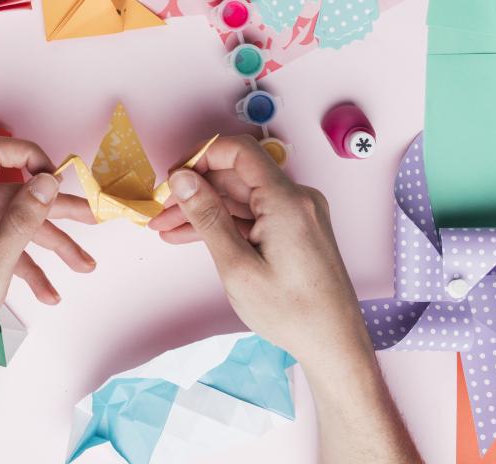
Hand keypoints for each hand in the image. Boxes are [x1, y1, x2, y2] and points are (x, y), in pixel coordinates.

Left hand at [0, 135, 95, 375]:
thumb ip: (22, 220)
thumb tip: (46, 181)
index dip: (29, 155)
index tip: (57, 176)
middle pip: (14, 193)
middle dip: (55, 210)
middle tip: (91, 217)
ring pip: (11, 220)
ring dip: (47, 243)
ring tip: (82, 264)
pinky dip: (21, 260)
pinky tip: (47, 289)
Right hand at [148, 135, 371, 373]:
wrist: (334, 344)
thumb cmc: (290, 312)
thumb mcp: (237, 266)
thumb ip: (207, 216)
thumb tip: (182, 178)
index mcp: (286, 199)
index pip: (238, 151)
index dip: (201, 157)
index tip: (173, 179)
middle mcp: (297, 198)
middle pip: (236, 176)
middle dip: (195, 190)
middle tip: (161, 213)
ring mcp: (298, 213)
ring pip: (241, 197)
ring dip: (205, 210)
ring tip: (167, 229)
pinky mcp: (296, 229)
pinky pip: (254, 214)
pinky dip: (225, 223)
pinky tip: (192, 236)